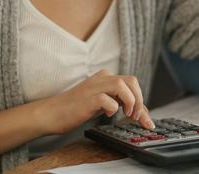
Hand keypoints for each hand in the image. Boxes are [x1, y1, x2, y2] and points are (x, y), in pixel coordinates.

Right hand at [33, 69, 153, 134]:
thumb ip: (119, 103)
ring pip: (122, 85)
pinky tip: (109, 114)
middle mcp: (102, 78)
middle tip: (135, 116)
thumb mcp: (102, 104)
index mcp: (106, 78)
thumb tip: (140, 113)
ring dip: (130, 101)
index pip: (132, 84)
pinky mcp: (87, 98)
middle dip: (139, 100)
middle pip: (131, 80)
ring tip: (126, 114)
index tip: (147, 121)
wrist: (51, 113)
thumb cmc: (76, 109)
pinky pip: (107, 99)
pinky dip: (113, 107)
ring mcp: (94, 87)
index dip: (142, 102)